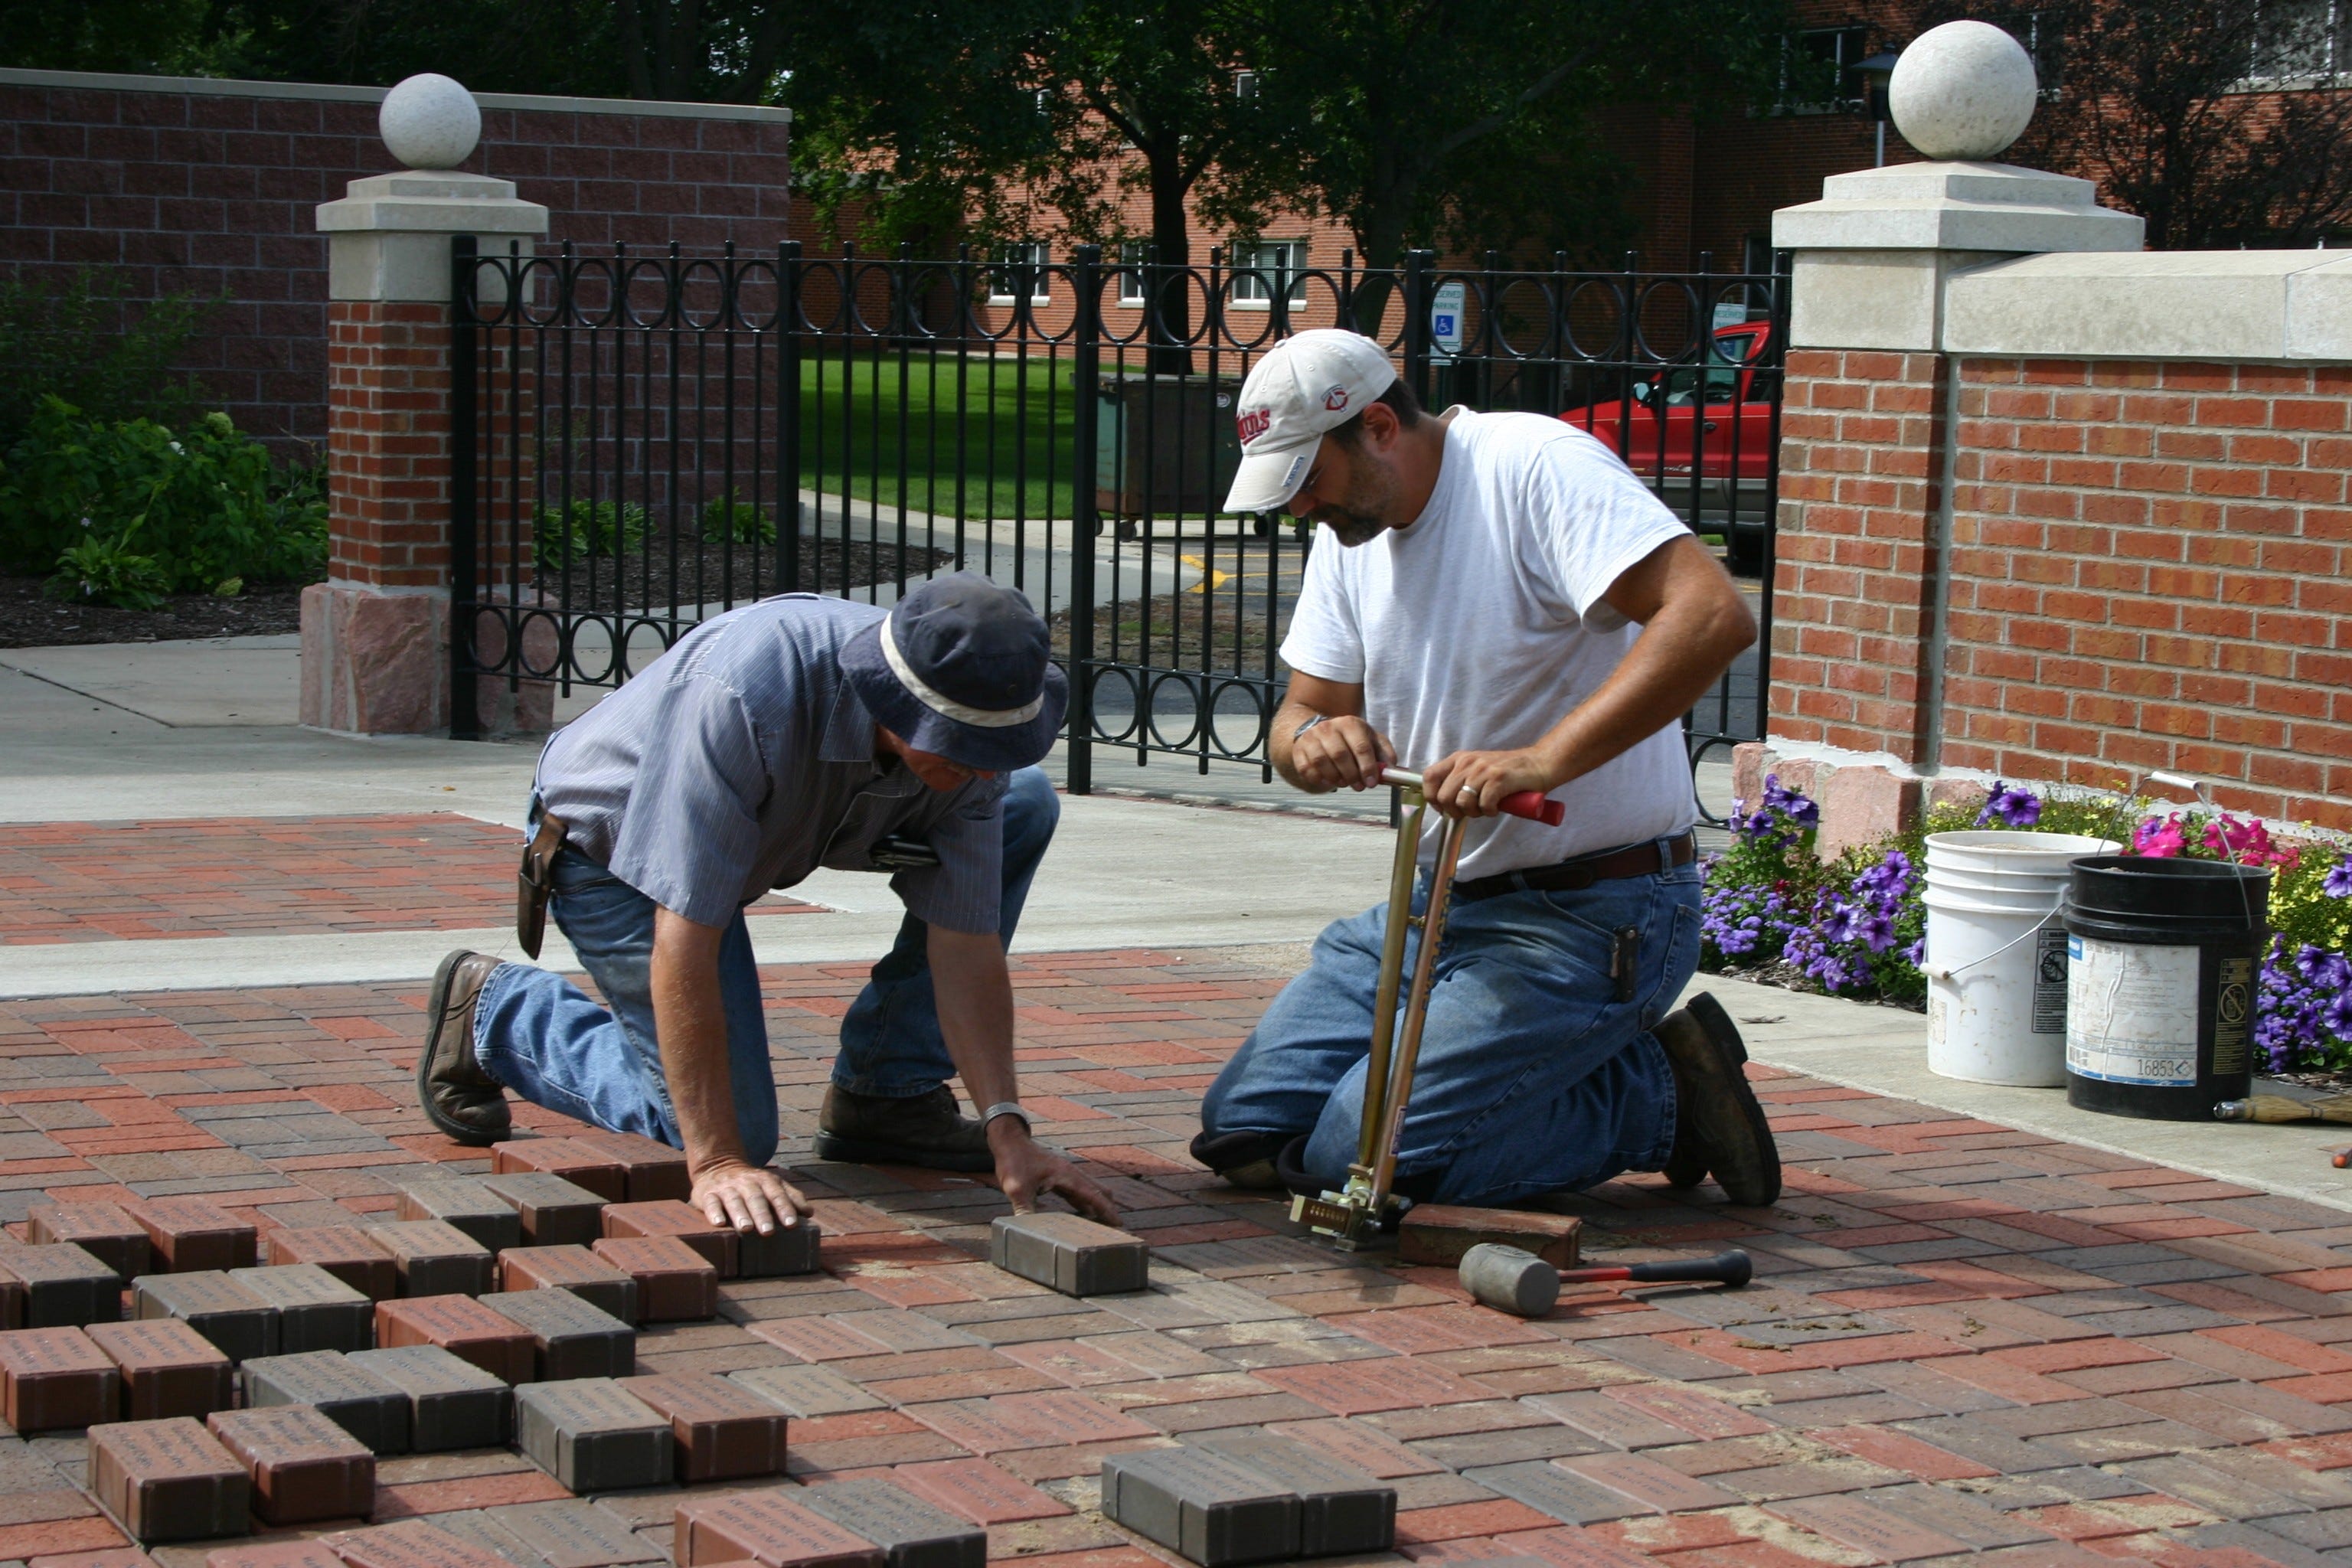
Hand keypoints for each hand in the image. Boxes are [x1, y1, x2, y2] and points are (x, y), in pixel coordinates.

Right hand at [691, 1159, 808, 1234]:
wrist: (718, 1166)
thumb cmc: (751, 1184)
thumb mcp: (772, 1185)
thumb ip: (791, 1197)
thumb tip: (809, 1212)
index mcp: (765, 1181)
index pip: (777, 1195)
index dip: (784, 1209)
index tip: (792, 1224)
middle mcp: (746, 1183)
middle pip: (756, 1199)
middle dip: (763, 1215)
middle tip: (768, 1232)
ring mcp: (726, 1188)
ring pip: (734, 1201)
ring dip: (741, 1214)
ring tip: (746, 1229)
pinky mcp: (707, 1194)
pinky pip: (710, 1203)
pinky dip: (714, 1212)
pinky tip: (718, 1223)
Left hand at [989, 1119, 1119, 1223]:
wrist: (1010, 1142)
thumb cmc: (1014, 1161)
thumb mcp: (1016, 1188)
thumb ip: (1024, 1209)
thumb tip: (1026, 1231)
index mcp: (1067, 1175)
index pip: (1094, 1195)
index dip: (1106, 1210)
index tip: (1119, 1223)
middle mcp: (1071, 1174)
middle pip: (1099, 1191)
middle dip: (1108, 1208)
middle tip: (1116, 1228)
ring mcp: (1066, 1174)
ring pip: (1089, 1190)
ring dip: (1097, 1205)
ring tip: (1104, 1224)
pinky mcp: (1059, 1177)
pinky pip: (1078, 1191)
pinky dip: (1085, 1202)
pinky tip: (1084, 1213)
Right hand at [1290, 716, 1395, 792]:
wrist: (1320, 731)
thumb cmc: (1350, 739)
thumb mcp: (1371, 740)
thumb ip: (1384, 754)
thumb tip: (1391, 770)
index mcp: (1350, 723)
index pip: (1361, 746)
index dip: (1367, 767)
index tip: (1371, 783)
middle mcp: (1329, 728)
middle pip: (1340, 755)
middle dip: (1352, 775)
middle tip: (1359, 787)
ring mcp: (1311, 738)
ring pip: (1321, 762)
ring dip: (1335, 778)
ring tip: (1344, 783)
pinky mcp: (1299, 750)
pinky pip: (1306, 769)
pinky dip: (1318, 780)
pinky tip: (1328, 782)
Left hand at [1421, 747, 1557, 819]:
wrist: (1539, 763)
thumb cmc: (1509, 771)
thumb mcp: (1477, 769)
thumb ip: (1460, 780)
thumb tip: (1444, 803)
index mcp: (1459, 759)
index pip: (1429, 777)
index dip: (1432, 797)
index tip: (1443, 807)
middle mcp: (1468, 762)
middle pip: (1443, 796)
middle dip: (1454, 811)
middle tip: (1470, 812)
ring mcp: (1483, 770)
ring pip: (1461, 802)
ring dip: (1473, 812)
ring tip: (1485, 808)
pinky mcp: (1498, 779)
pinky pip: (1484, 804)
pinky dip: (1490, 811)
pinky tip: (1497, 806)